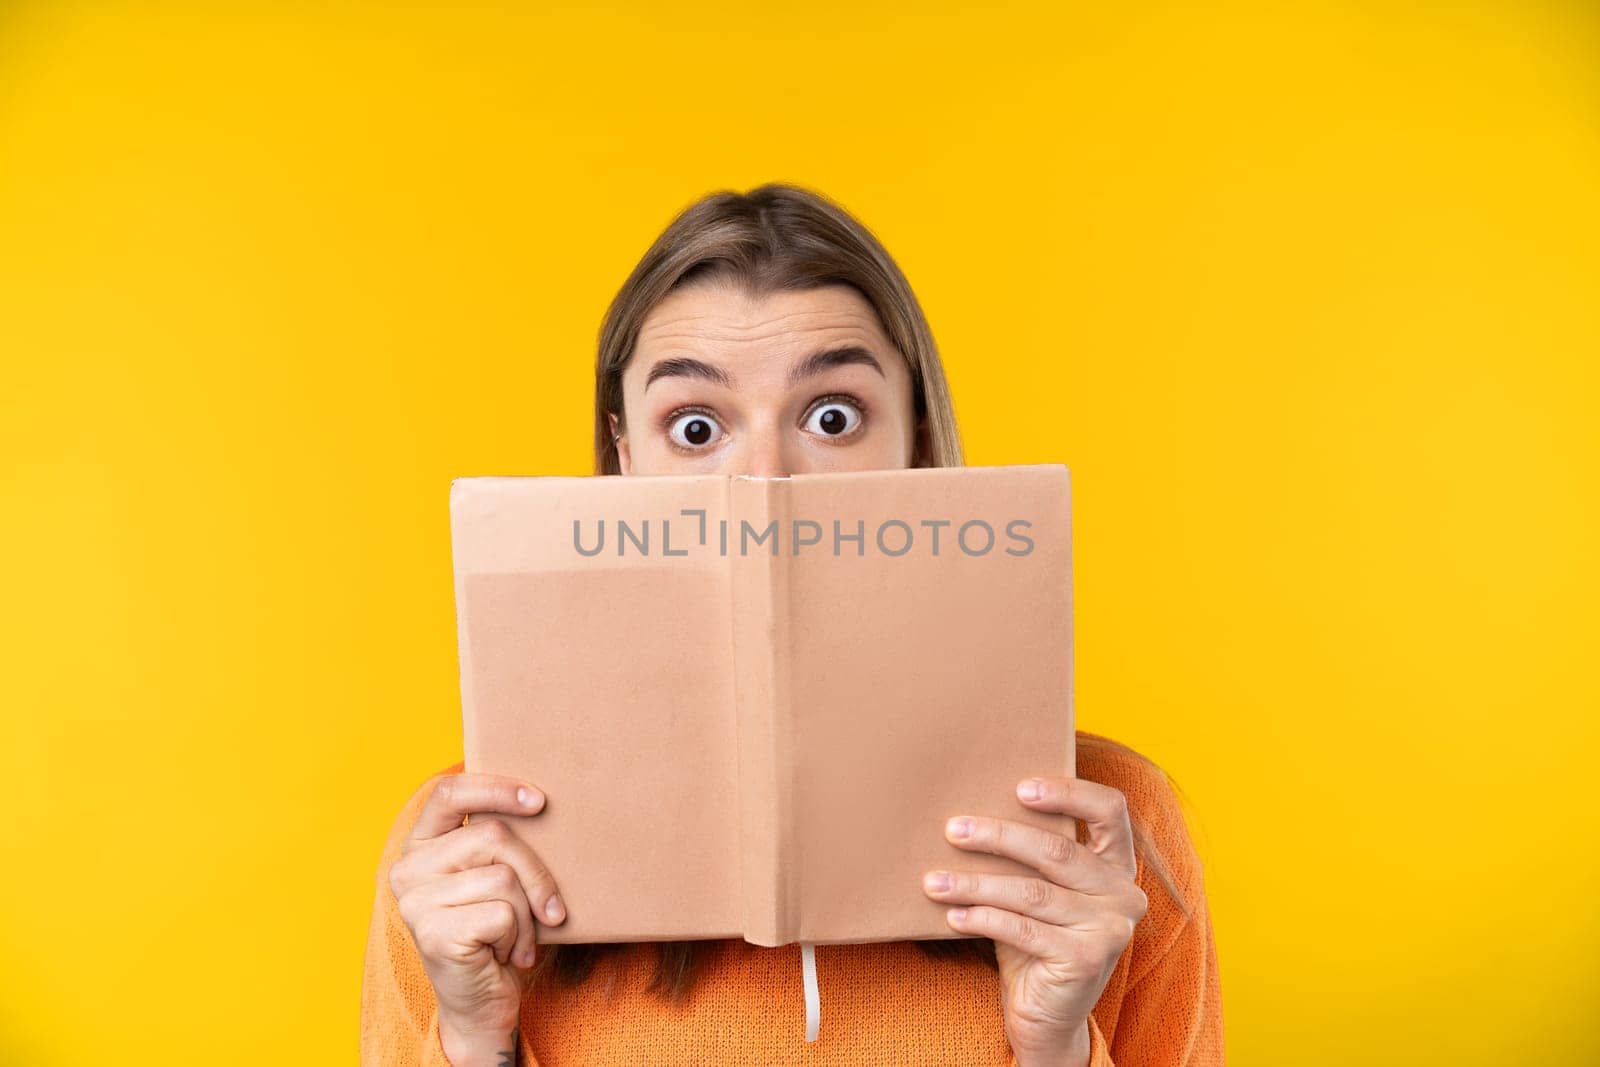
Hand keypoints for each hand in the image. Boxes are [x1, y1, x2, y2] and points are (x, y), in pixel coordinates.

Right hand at [389, 773, 563, 1061]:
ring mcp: (415, 902)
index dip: (497, 788)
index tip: (539, 802)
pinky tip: (504, 954)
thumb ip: (500, 842)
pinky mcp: (432, 933)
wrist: (482, 1002)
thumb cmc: (497, 931)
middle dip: (537, 873)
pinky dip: (520, 937)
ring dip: (528, 914)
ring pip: (503, 878)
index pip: (450, 792)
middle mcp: (408, 869)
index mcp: (421, 844)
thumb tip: (541, 804)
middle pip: (493, 837)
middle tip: (550, 908)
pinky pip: (503, 913)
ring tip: (517, 936)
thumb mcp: (495, 876)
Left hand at [922, 776, 1147, 1066]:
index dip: (1067, 792)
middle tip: (952, 830)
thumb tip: (966, 815)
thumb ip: (1027, 858)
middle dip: (997, 836)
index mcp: (1118, 866)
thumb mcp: (1037, 892)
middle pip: (1057, 850)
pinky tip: (953, 914)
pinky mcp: (1086, 959)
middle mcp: (1124, 894)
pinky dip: (983, 918)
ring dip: (975, 883)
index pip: (1108, 810)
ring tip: (934, 881)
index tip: (1018, 787)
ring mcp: (1110, 929)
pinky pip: (1023, 929)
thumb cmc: (1034, 942)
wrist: (1045, 1016)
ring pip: (1031, 892)